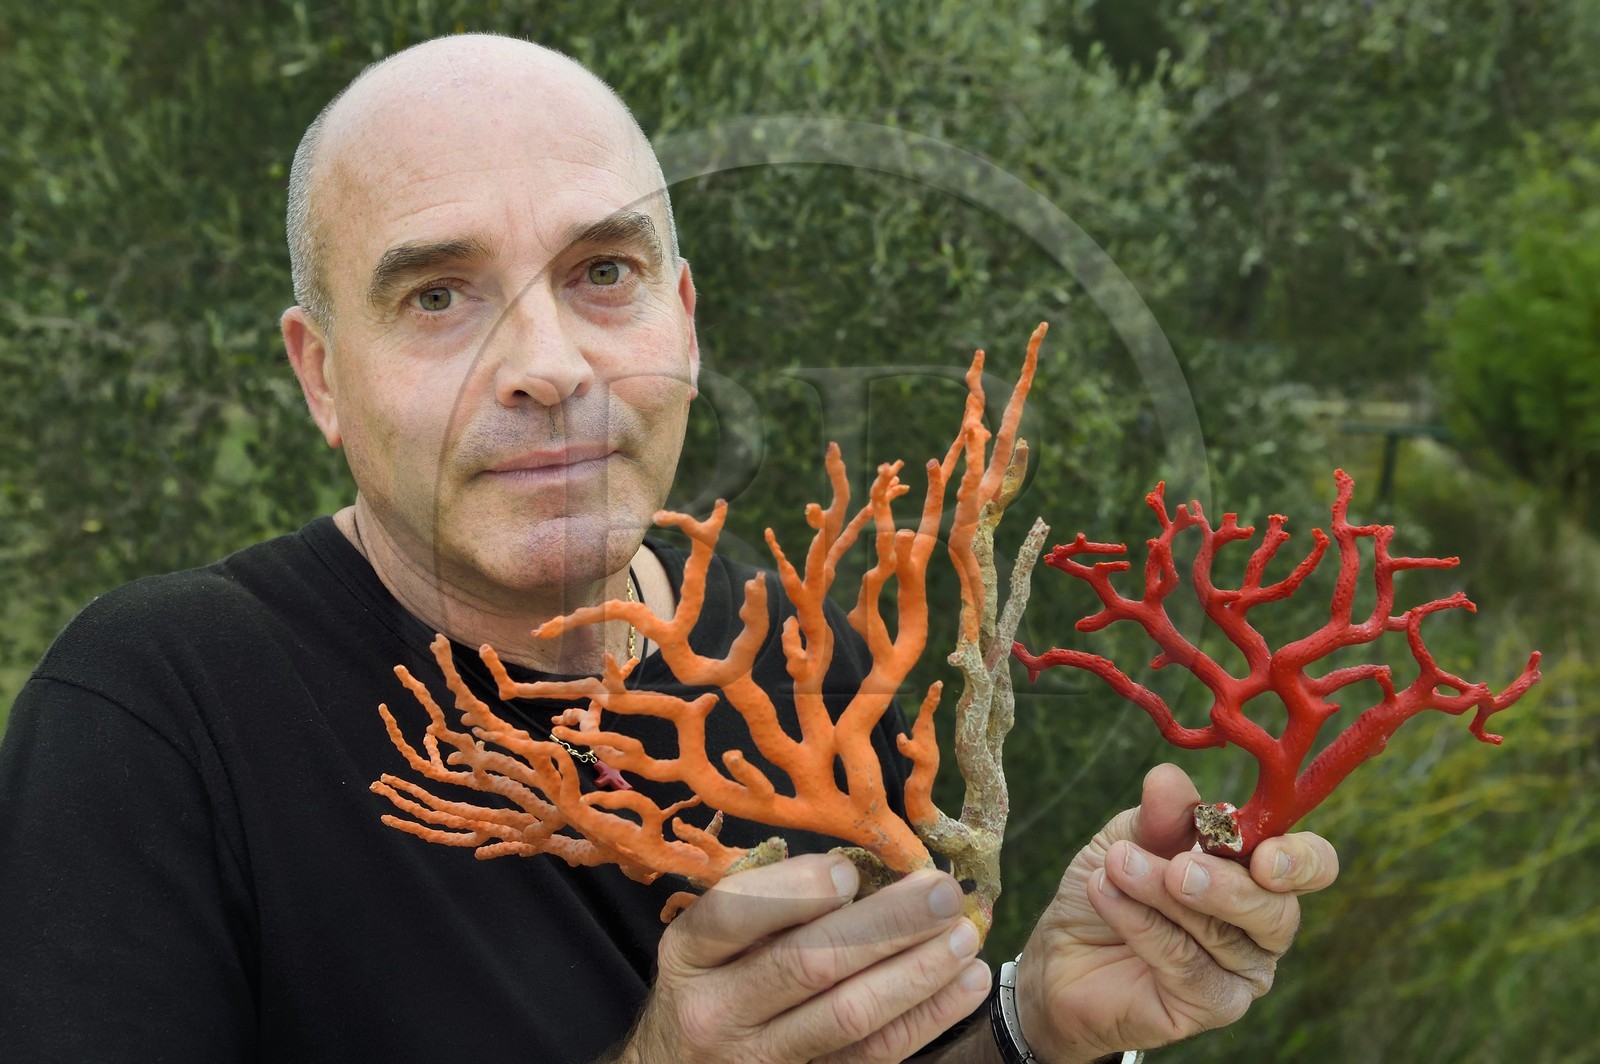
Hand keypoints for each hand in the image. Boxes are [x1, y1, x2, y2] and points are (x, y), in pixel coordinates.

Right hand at [613, 854, 992, 1063]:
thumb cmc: (715, 977)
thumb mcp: (715, 935)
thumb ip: (773, 901)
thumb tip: (866, 870)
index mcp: (690, 952)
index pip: (735, 913)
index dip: (799, 889)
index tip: (852, 870)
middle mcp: (715, 1011)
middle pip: (807, 964)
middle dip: (885, 924)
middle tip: (942, 891)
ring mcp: (759, 1060)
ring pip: (848, 1017)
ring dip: (918, 972)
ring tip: (964, 935)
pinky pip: (872, 1057)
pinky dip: (926, 1018)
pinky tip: (963, 983)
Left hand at [1015, 764, 1338, 1062]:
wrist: (1060, 953)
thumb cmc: (1111, 886)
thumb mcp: (1127, 837)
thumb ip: (1158, 815)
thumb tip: (1169, 778)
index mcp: (1258, 871)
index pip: (1314, 865)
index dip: (1300, 860)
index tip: (1263, 856)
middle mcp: (1262, 925)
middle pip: (1278, 911)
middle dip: (1225, 885)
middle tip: (1177, 867)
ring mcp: (1240, 971)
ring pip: (1223, 936)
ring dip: (1161, 896)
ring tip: (1116, 866)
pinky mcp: (1210, 1007)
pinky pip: (1188, 968)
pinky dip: (1143, 927)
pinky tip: (1107, 897)